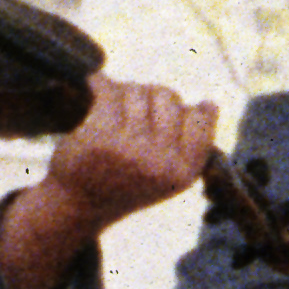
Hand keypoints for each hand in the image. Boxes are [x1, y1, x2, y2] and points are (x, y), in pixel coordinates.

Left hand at [0, 79, 219, 288]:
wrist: (79, 204)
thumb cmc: (125, 183)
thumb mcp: (167, 176)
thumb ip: (189, 146)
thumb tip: (209, 105)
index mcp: (183, 173)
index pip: (201, 120)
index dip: (191, 108)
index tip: (178, 111)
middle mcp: (162, 162)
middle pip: (168, 97)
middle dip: (151, 97)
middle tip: (135, 111)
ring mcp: (132, 149)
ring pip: (137, 91)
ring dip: (124, 93)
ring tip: (113, 109)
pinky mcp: (102, 136)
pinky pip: (109, 90)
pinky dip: (99, 83)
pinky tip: (95, 87)